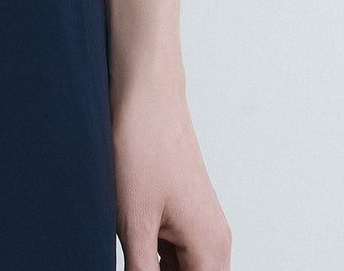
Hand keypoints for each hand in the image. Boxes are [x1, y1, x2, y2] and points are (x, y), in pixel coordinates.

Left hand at [112, 63, 232, 268]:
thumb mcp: (133, 222)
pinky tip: (129, 242)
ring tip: (131, 240)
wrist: (144, 90)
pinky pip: (173, 249)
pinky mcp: (182, 209)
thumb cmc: (142, 144)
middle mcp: (214, 238)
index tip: (140, 266)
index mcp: (211, 247)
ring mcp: (199, 222)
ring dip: (155, 266)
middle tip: (133, 258)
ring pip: (181, 268)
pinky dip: (153, 255)